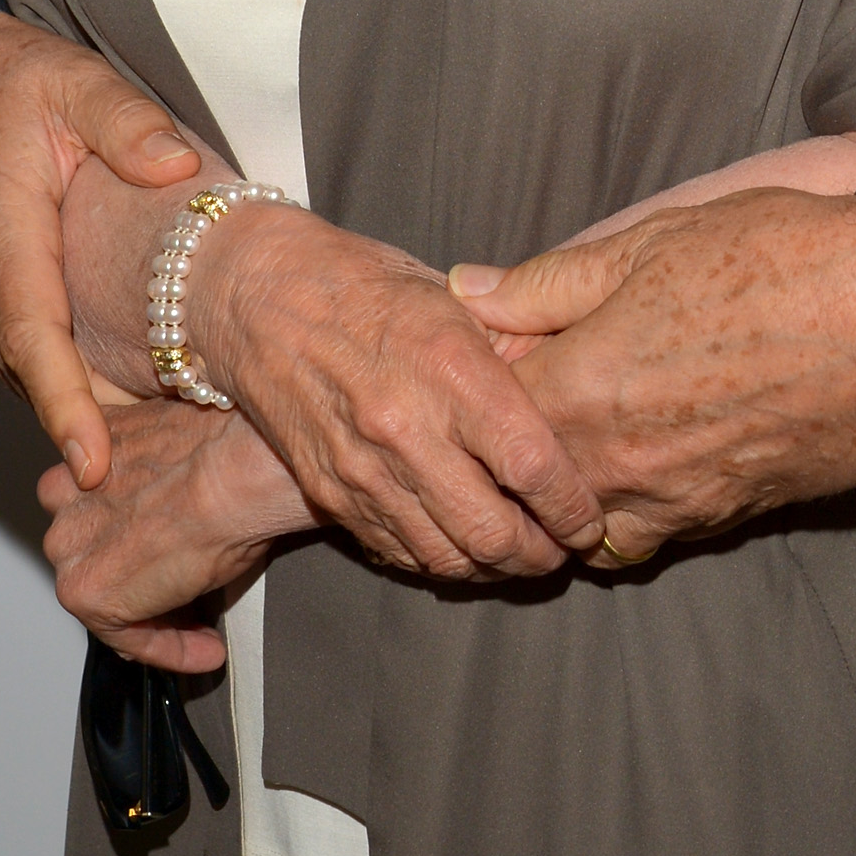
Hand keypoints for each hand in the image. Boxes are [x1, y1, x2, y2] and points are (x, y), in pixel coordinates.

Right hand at [0, 14, 199, 487]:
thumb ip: (128, 121)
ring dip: (75, 403)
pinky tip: (113, 388)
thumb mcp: (77, 79)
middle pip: (31, 368)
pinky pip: (9, 349)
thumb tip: (179, 168)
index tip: (94, 463)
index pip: (32, 333)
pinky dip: (53, 374)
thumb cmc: (6, 78)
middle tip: (170, 463)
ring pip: (18, 366)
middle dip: (92, 423)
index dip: (65, 403)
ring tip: (158, 436)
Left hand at [39, 398, 310, 669]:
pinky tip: (203, 650)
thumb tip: (193, 497)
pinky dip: (165, 648)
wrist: (236, 471)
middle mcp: (68, 492)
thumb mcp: (186, 450)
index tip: (175, 552)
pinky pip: (123, 634)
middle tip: (189, 591)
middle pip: (94, 547)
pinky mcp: (85, 591)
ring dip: (149, 614)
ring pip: (104, 591)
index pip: (100, 498)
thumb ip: (162, 475)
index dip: (137, 532)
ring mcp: (71, 544)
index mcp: (90, 442)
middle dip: (136, 572)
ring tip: (202, 629)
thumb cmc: (229, 449)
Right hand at [189, 203, 604, 581]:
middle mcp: (407, 428)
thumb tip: (575, 394)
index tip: (591, 516)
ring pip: (445, 557)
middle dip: (540, 554)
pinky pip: (398, 551)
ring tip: (519, 555)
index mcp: (451, 368)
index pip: (532, 464)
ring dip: (492, 568)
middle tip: (563, 550)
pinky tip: (462, 546)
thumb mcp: (456, 301)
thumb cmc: (371, 286)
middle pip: (492, 532)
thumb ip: (514, 353)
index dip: (572, 505)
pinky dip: (439, 560)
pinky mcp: (329, 494)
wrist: (264, 297)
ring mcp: (363, 469)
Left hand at [452, 190, 855, 562]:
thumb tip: (469, 292)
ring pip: (594, 531)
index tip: (494, 357)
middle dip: (520, 454)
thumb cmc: (777, 256)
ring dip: (580, 496)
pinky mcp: (738, 515)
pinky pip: (663, 533)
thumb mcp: (653, 242)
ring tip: (597, 441)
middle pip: (530, 490)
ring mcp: (682, 501)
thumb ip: (550, 283)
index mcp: (585, 389)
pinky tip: (664, 456)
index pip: (488, 419)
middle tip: (538, 402)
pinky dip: (645, 510)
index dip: (483, 385)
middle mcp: (622, 463)